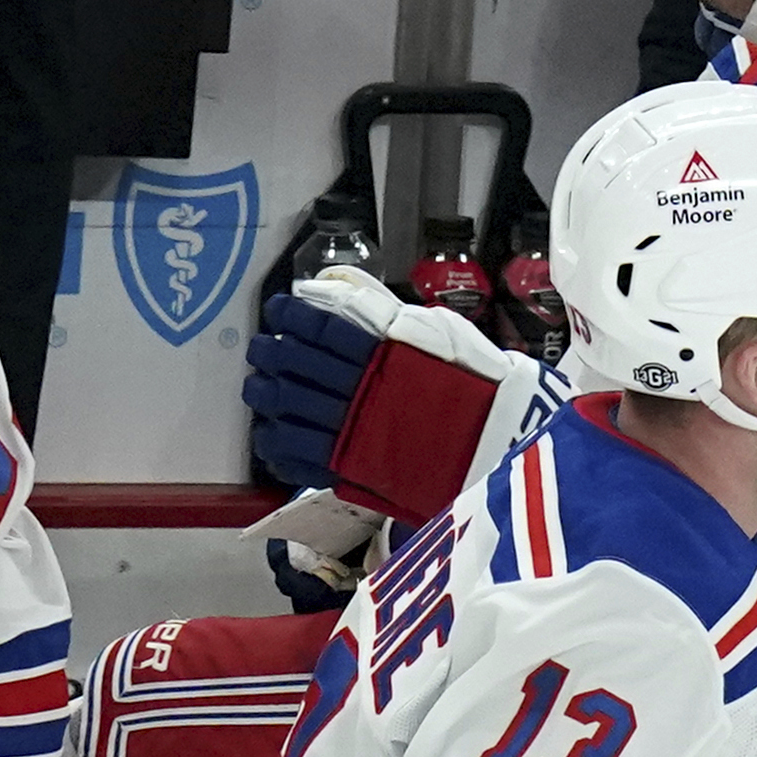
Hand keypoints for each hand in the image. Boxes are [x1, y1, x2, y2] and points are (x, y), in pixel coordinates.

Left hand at [246, 267, 569, 526]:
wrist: (495, 445)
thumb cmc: (471, 386)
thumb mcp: (435, 333)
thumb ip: (385, 315)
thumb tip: (338, 291)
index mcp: (383, 351)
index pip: (320, 325)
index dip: (291, 315)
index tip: (280, 311)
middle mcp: (363, 387)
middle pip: (293, 362)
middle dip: (270, 352)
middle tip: (263, 350)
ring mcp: (353, 428)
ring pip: (286, 404)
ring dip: (265, 393)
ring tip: (261, 388)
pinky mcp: (349, 466)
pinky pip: (293, 450)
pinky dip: (274, 439)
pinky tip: (272, 431)